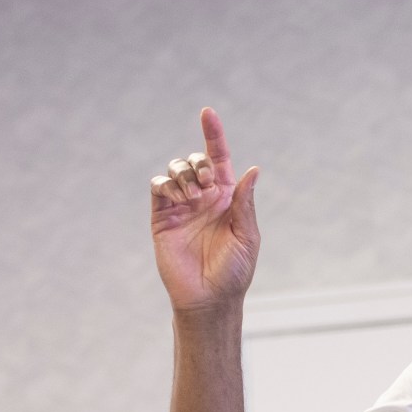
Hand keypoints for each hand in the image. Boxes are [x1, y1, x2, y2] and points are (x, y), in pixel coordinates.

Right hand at [151, 108, 261, 316]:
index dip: (213, 135)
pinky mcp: (162, 217)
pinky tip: (178, 200)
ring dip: (183, 175)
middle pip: (195, 160)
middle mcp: (203, 197)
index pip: (219, 158)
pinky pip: (158, 187)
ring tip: (192, 198)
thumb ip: (245, 203)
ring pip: (174, 169)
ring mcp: (181, 206)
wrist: (208, 298)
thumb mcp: (247, 236)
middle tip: (206, 185)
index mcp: (227, 198)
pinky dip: (166, 185)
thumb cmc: (233, 271)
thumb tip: (253, 169)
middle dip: (198, 163)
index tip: (207, 113)